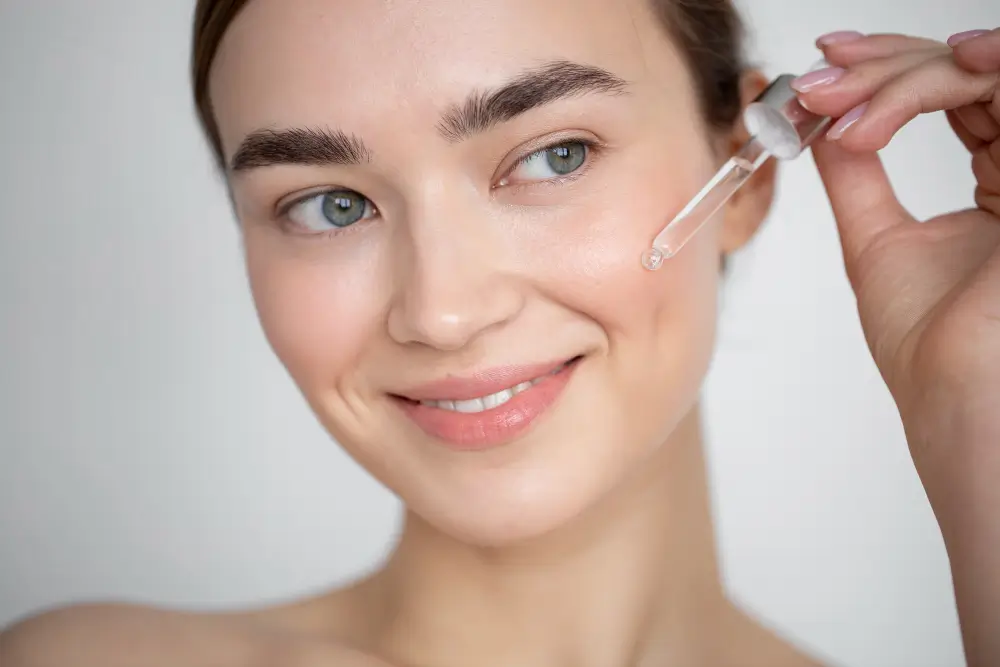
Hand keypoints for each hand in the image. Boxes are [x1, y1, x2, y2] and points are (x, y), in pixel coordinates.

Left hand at [792, 28, 999, 665]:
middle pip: (973, 73)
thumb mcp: (879, 247)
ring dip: (902, 74)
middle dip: (886, 63)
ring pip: (991, 74)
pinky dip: (946, 85)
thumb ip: (859, 179)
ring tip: (835, 99)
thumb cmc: (935, 356)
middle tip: (818, 77)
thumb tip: (819, 125)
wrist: (969, 416)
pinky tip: (880, 105)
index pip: (957, 96)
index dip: (889, 73)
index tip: (817, 78)